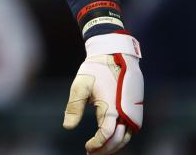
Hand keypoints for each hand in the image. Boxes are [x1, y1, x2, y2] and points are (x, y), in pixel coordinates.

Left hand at [63, 33, 142, 153]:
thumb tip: (67, 126)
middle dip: (106, 149)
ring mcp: (133, 111)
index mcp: (112, 107)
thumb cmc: (95, 70)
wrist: (114, 55)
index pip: (107, 134)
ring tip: (98, 149)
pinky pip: (129, 129)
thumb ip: (74, 107)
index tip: (87, 148)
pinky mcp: (134, 109)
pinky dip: (120, 137)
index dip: (98, 144)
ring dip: (114, 145)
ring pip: (126, 136)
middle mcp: (126, 112)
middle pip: (118, 140)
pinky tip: (108, 138)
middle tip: (91, 153)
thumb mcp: (80, 86)